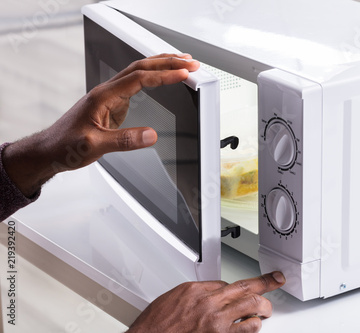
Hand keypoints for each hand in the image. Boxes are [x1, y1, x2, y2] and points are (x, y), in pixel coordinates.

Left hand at [2, 54, 199, 196]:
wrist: (50, 150)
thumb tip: (151, 135)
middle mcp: (107, 92)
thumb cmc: (66, 146)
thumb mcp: (95, 146)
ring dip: (161, 65)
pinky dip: (152, 76)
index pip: (139, 78)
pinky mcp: (112, 104)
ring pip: (138, 72)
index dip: (163, 75)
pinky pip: (136, 83)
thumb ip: (125, 140)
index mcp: (103, 96)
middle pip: (141, 67)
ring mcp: (109, 96)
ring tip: (181, 63)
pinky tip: (161, 77)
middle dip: (167, 62)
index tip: (182, 73)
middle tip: (190, 63)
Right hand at [127, 272, 285, 332]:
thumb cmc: (155, 325)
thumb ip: (195, 294)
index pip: (226, 283)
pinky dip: (252, 329)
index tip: (248, 286)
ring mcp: (216, 324)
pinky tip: (253, 327)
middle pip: (245, 290)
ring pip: (251, 310)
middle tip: (274, 283)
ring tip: (265, 312)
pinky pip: (246, 332)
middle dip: (265, 286)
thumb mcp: (172, 299)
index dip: (238, 287)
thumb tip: (209, 293)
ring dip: (262, 310)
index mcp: (196, 291)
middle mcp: (209, 305)